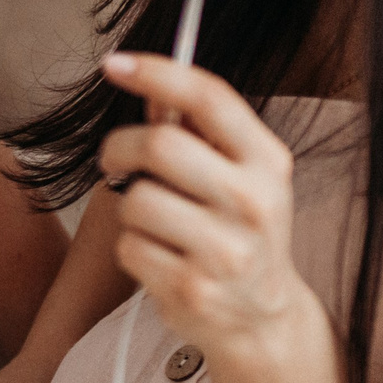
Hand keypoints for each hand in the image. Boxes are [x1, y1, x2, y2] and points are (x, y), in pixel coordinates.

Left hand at [96, 54, 319, 363]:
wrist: (262, 318)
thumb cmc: (240, 233)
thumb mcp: (240, 177)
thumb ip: (201, 134)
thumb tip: (153, 91)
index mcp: (267, 161)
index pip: (210, 98)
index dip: (157, 73)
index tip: (115, 64)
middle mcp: (253, 201)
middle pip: (160, 144)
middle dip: (120, 147)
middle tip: (114, 159)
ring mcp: (225, 250)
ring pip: (136, 200)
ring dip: (129, 207)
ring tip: (153, 222)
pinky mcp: (192, 288)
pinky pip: (129, 247)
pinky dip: (131, 248)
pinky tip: (159, 257)